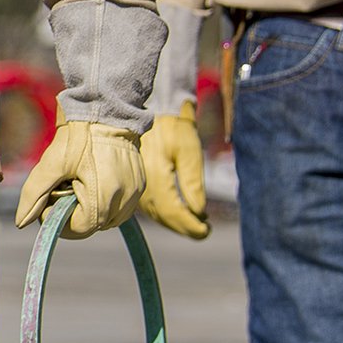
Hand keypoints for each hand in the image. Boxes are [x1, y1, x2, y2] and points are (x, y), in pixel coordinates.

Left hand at [14, 120, 142, 236]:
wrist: (106, 108)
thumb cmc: (78, 135)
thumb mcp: (51, 164)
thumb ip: (35, 195)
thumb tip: (21, 223)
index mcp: (103, 199)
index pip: (78, 229)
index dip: (58, 217)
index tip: (50, 197)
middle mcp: (124, 202)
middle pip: (92, 225)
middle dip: (74, 211)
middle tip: (64, 183)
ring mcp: (135, 194)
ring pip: (107, 218)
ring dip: (90, 207)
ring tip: (79, 180)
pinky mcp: (140, 185)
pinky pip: (120, 206)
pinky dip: (105, 200)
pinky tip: (93, 178)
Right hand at [138, 103, 208, 239]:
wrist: (152, 111)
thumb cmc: (174, 127)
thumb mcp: (189, 152)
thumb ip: (193, 184)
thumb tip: (199, 213)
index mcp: (156, 178)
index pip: (173, 213)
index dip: (191, 227)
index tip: (207, 231)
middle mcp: (141, 185)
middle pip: (164, 217)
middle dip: (185, 227)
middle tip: (205, 230)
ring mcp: (135, 185)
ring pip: (157, 214)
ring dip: (176, 222)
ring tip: (196, 222)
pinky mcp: (135, 183)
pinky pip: (151, 206)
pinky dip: (166, 213)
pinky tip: (180, 210)